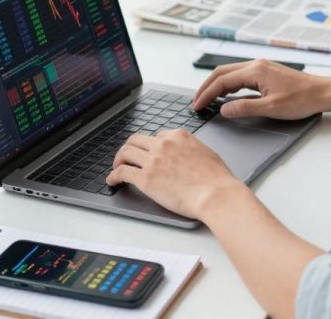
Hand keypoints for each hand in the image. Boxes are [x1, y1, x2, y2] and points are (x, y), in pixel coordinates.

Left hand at [105, 129, 244, 219]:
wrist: (216, 194)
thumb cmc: (217, 179)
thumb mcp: (206, 153)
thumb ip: (191, 149)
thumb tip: (186, 155)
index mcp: (179, 136)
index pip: (157, 136)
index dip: (150, 146)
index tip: (148, 154)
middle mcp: (163, 144)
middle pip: (136, 140)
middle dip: (129, 148)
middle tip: (126, 158)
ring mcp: (153, 160)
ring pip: (125, 152)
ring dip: (118, 160)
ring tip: (116, 168)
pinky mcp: (145, 178)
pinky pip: (121, 172)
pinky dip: (113, 175)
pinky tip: (113, 181)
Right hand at [193, 59, 329, 119]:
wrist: (322, 92)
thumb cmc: (301, 100)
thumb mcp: (271, 108)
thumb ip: (244, 108)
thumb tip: (224, 109)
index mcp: (255, 71)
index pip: (222, 80)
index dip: (206, 94)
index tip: (197, 105)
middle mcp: (256, 65)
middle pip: (222, 72)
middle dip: (206, 86)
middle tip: (196, 101)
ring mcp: (261, 67)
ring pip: (231, 73)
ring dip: (216, 85)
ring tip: (207, 99)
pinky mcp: (266, 72)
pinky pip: (240, 76)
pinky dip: (228, 84)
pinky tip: (226, 94)